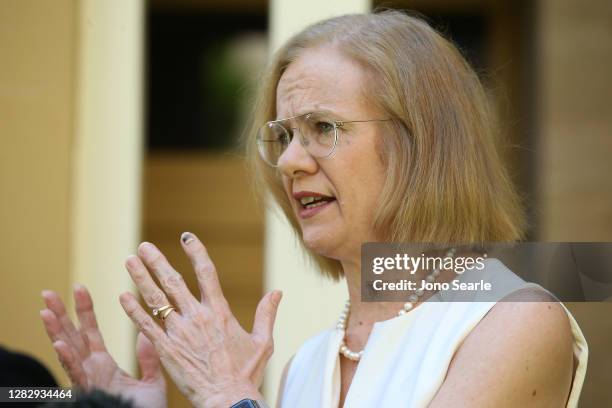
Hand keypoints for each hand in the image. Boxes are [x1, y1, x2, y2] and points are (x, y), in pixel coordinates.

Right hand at [40, 286, 166, 407]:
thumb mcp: (152, 382)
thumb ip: (149, 358)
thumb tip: (147, 332)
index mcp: (104, 365)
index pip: (90, 333)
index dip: (84, 311)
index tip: (80, 287)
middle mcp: (92, 371)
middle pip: (72, 338)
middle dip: (60, 316)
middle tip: (48, 292)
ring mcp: (88, 383)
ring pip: (68, 353)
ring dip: (56, 332)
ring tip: (46, 309)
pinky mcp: (90, 393)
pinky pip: (77, 375)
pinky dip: (68, 359)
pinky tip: (59, 343)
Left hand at [118, 232, 281, 407]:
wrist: (227, 399)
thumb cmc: (246, 373)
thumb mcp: (262, 341)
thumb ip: (266, 314)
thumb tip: (277, 292)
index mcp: (219, 312)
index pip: (206, 273)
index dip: (195, 252)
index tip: (186, 237)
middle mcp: (197, 317)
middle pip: (173, 282)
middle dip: (157, 262)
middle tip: (144, 247)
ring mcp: (179, 333)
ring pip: (156, 299)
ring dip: (141, 278)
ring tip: (129, 261)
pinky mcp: (166, 349)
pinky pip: (146, 326)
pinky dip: (133, 310)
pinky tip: (122, 296)